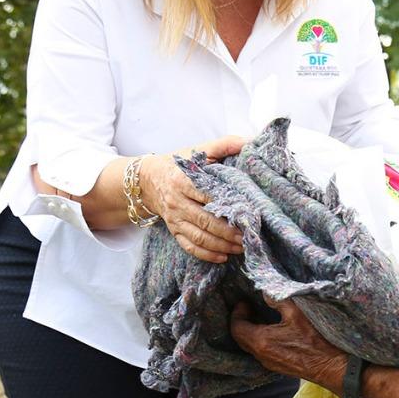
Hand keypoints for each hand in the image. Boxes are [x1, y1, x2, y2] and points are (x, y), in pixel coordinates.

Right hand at [142, 135, 246, 263]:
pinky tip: (223, 256)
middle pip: (205, 220)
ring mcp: (174, 219)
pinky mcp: (174, 230)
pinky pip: (189, 246)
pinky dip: (206, 254)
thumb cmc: (180, 164)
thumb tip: (249, 141)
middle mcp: (177, 202)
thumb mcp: (200, 150)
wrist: (149, 179)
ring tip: (241, 247)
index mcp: (183, 181)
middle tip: (249, 235)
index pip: (207, 195)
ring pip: (198, 237)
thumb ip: (224, 144)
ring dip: (221, 245)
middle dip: (228, 231)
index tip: (247, 211)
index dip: (227, 205)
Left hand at [231, 298, 346, 389]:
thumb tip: (265, 291)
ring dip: (251, 331)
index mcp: (261, 341)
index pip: (237, 327)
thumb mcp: (297, 313)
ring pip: (250, 346)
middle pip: (240, 338)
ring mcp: (269, 363)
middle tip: (250, 308)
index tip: (244, 302)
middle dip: (242, 322)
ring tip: (260, 317)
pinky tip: (272, 330)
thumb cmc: (315, 339)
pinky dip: (260, 339)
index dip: (237, 313)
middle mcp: (261, 355)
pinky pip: (261, 351)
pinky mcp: (278, 366)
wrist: (331, 366)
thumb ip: (278, 300)